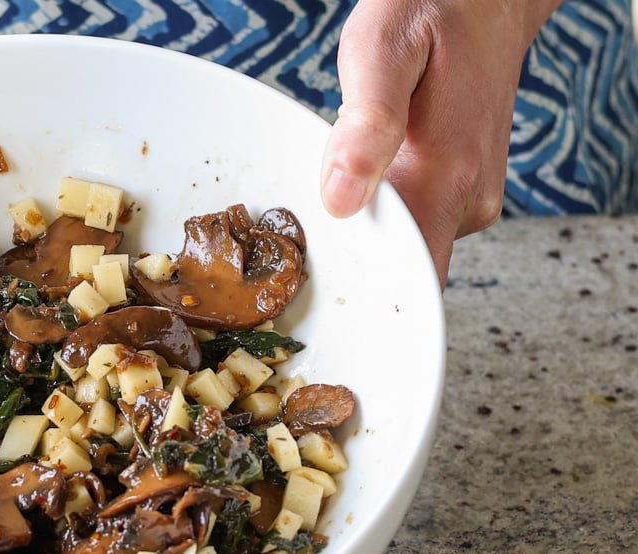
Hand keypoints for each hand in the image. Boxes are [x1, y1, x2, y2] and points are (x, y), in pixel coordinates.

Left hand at [319, 0, 561, 284]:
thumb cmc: (431, 11)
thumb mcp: (381, 49)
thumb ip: (366, 126)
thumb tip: (341, 200)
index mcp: (444, 179)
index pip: (407, 283)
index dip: (362, 295)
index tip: (321, 284)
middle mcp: (467, 202)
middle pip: (402, 276)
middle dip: (355, 267)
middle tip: (311, 234)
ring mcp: (472, 201)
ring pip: (405, 248)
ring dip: (367, 233)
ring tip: (341, 189)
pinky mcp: (467, 193)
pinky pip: (416, 222)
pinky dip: (385, 210)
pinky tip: (368, 178)